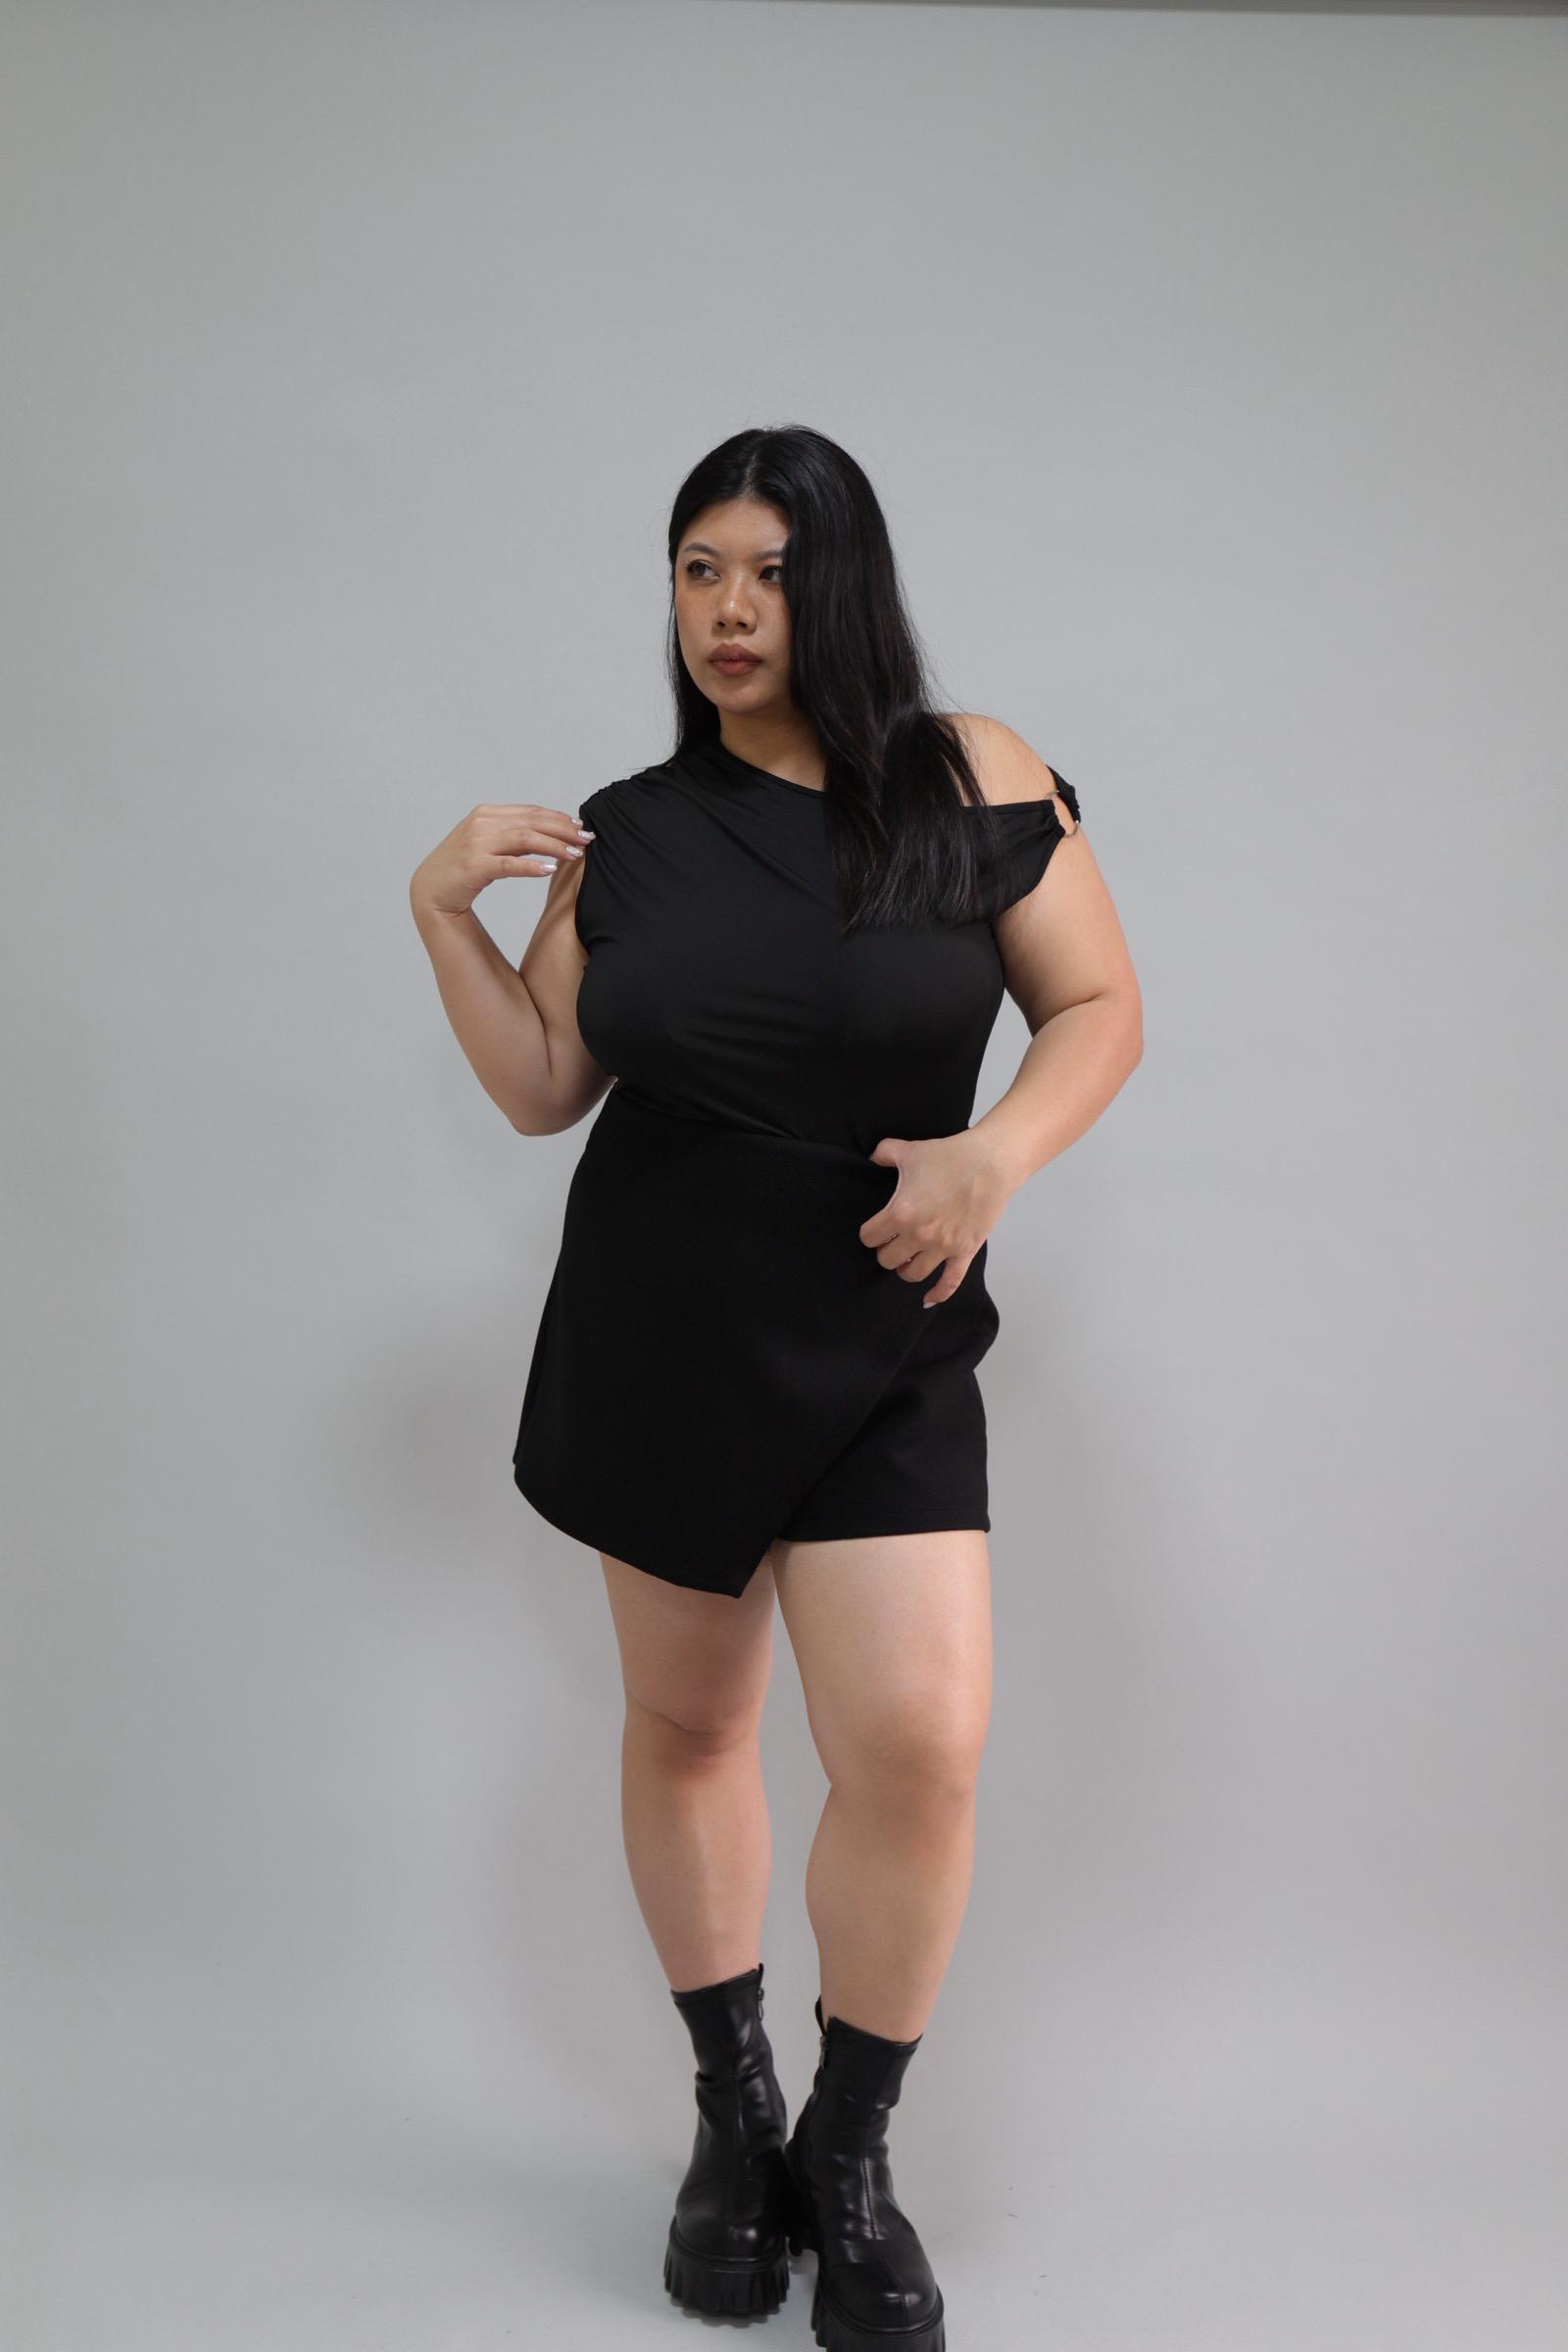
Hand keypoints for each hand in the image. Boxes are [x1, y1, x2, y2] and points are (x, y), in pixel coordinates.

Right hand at [409, 802, 594, 919]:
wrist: (431, 890)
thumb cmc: (463, 869)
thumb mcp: (489, 844)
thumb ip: (513, 835)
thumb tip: (549, 833)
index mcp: (487, 814)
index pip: (531, 812)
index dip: (559, 818)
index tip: (580, 827)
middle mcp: (481, 824)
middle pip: (532, 822)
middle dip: (563, 830)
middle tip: (587, 839)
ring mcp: (476, 844)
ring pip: (524, 839)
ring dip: (554, 846)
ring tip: (575, 854)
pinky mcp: (474, 866)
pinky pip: (508, 864)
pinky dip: (530, 866)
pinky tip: (549, 869)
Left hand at [859, 1131, 1016, 1305]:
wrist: (990, 1162)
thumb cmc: (951, 1156)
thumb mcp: (909, 1149)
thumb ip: (883, 1152)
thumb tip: (871, 1156)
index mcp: (900, 1213)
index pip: (869, 1238)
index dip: (870, 1233)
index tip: (875, 1230)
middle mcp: (919, 1235)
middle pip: (888, 1260)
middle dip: (887, 1251)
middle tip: (892, 1243)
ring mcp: (943, 1247)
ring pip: (913, 1274)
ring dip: (906, 1269)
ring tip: (908, 1261)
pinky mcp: (964, 1251)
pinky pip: (949, 1283)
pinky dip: (938, 1294)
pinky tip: (928, 1299)